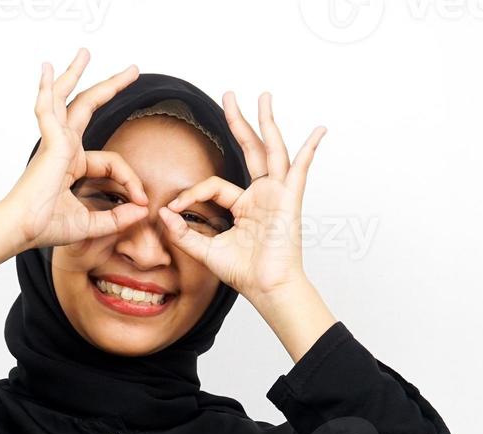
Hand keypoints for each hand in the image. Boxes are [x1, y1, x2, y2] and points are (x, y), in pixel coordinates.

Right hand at [1, 48, 150, 250]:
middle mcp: (63, 148)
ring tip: (85, 52)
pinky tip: (48, 70)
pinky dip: (47, 89)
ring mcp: (55, 142)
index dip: (131, 180)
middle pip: (87, 108)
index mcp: (71, 164)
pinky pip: (48, 109)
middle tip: (131, 70)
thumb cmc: (46, 227)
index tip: (142, 201)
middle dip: (110, 87)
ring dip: (75, 75)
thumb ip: (117, 218)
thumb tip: (142, 210)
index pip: (112, 162)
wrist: (23, 229)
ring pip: (68, 99)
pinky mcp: (50, 143)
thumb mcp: (91, 223)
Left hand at [158, 91, 326, 305]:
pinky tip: (319, 130)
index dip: (192, 193)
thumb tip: (163, 214)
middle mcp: (262, 195)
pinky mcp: (290, 200)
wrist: (267, 288)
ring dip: (267, 122)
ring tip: (264, 96)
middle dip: (239, 121)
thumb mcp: (206, 251)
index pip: (215, 185)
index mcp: (245, 206)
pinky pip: (301, 170)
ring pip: (272, 150)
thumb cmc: (244, 273)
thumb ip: (184, 234)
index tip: (174, 208)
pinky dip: (310, 149)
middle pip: (250, 149)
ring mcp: (278, 195)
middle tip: (229, 96)